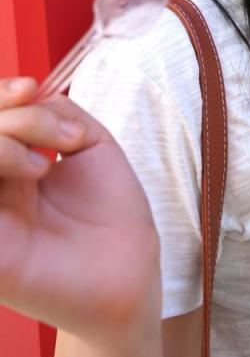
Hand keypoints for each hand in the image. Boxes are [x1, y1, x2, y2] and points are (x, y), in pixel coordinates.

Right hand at [0, 76, 160, 341]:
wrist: (130, 268)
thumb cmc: (110, 211)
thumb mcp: (89, 142)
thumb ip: (53, 111)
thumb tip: (25, 93)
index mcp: (7, 163)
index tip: (30, 88)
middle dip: (15, 118)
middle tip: (62, 137)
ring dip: (4, 141)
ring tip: (45, 164)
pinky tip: (34, 174)